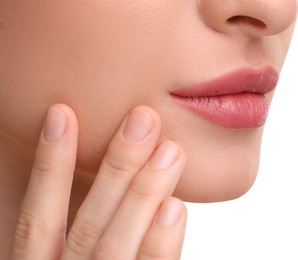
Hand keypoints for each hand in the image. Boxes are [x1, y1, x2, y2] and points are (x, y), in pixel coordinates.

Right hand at [10, 104, 186, 259]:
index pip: (39, 217)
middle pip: (89, 224)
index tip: (61, 115)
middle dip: (116, 168)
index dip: (49, 165)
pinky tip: (174, 207)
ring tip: (170, 151)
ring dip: (143, 195)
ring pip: (115, 246)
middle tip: (143, 119)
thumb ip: (86, 230)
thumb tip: (111, 173)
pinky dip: (160, 245)